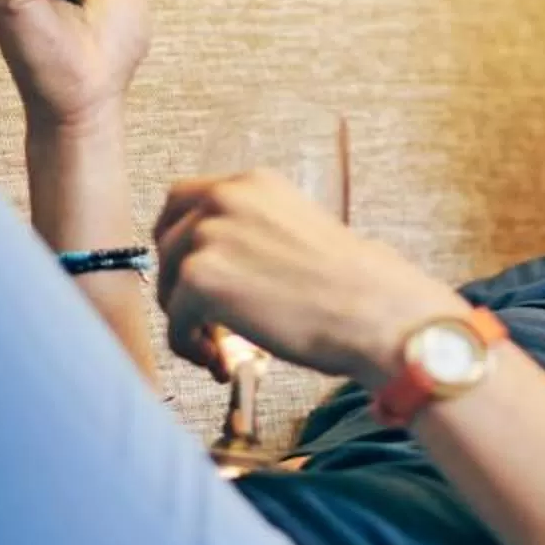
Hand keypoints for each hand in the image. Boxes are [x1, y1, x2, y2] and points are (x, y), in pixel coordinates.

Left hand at [154, 170, 465, 382]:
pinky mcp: (199, 279)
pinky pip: (174, 321)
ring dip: (188, 320)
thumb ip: (258, 235)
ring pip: (168, 284)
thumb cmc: (357, 288)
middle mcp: (226, 197)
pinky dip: (189, 347)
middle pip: (167, 239)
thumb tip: (227, 266)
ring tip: (219, 349)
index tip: (191, 273)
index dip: (181, 241)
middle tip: (204, 320)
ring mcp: (207, 235)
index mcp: (254, 183)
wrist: (376, 313)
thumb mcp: (303, 232)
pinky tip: (219, 362)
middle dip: (177, 282)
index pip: (186, 200)